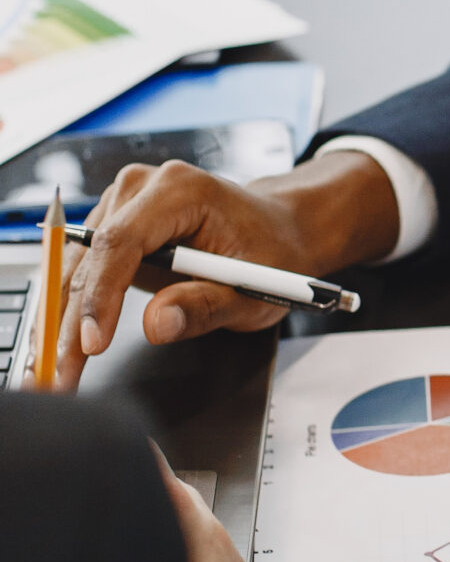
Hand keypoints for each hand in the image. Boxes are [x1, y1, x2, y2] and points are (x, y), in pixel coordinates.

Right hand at [54, 149, 401, 388]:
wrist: (279, 229)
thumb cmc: (272, 251)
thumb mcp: (253, 289)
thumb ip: (204, 306)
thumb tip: (155, 325)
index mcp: (181, 190)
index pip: (122, 242)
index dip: (101, 296)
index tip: (92, 344)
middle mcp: (144, 187)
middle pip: (92, 257)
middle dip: (72, 320)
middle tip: (62, 373)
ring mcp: (124, 203)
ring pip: (79, 265)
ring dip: (65, 318)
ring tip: (60, 369)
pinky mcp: (115, 225)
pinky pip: (85, 268)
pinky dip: (75, 308)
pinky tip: (68, 343)